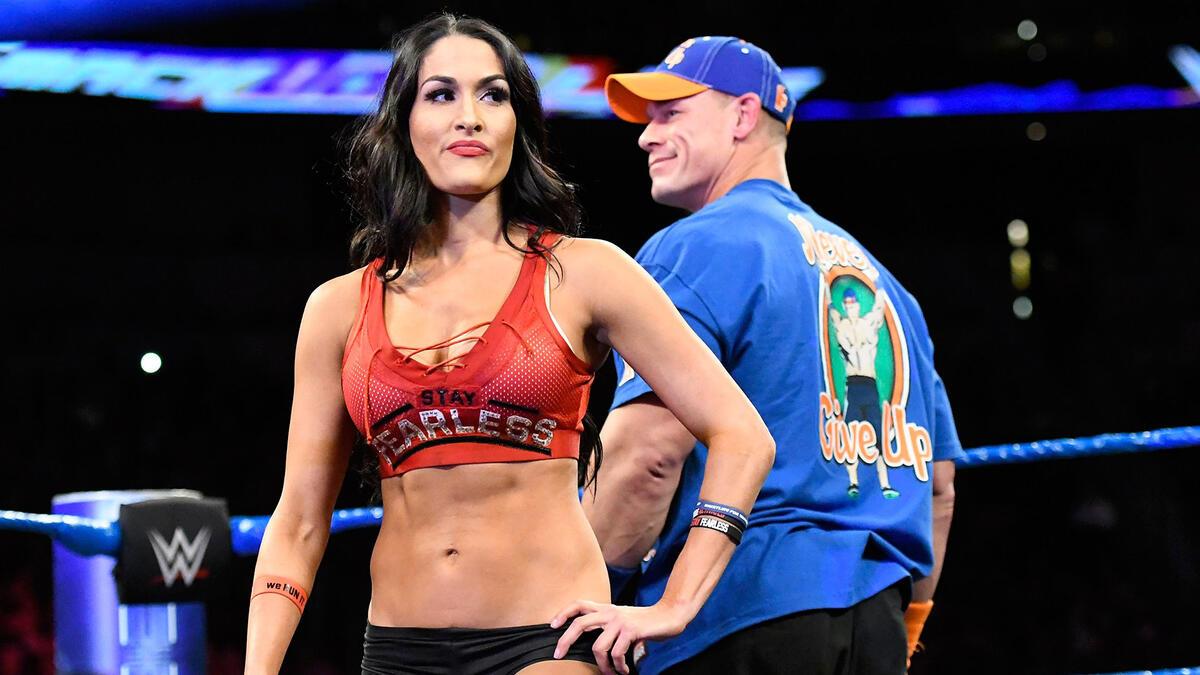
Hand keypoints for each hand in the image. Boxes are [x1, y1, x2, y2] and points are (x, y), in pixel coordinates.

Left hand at [550, 600, 687, 674]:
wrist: (669, 615)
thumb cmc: (645, 622)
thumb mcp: (623, 620)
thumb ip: (609, 627)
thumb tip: (596, 647)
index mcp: (606, 608)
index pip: (579, 604)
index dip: (564, 612)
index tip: (552, 625)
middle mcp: (610, 612)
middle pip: (579, 624)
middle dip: (565, 640)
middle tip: (558, 655)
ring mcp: (620, 621)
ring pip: (598, 647)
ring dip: (603, 665)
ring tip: (610, 673)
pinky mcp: (631, 631)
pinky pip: (617, 654)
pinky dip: (619, 666)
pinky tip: (624, 670)